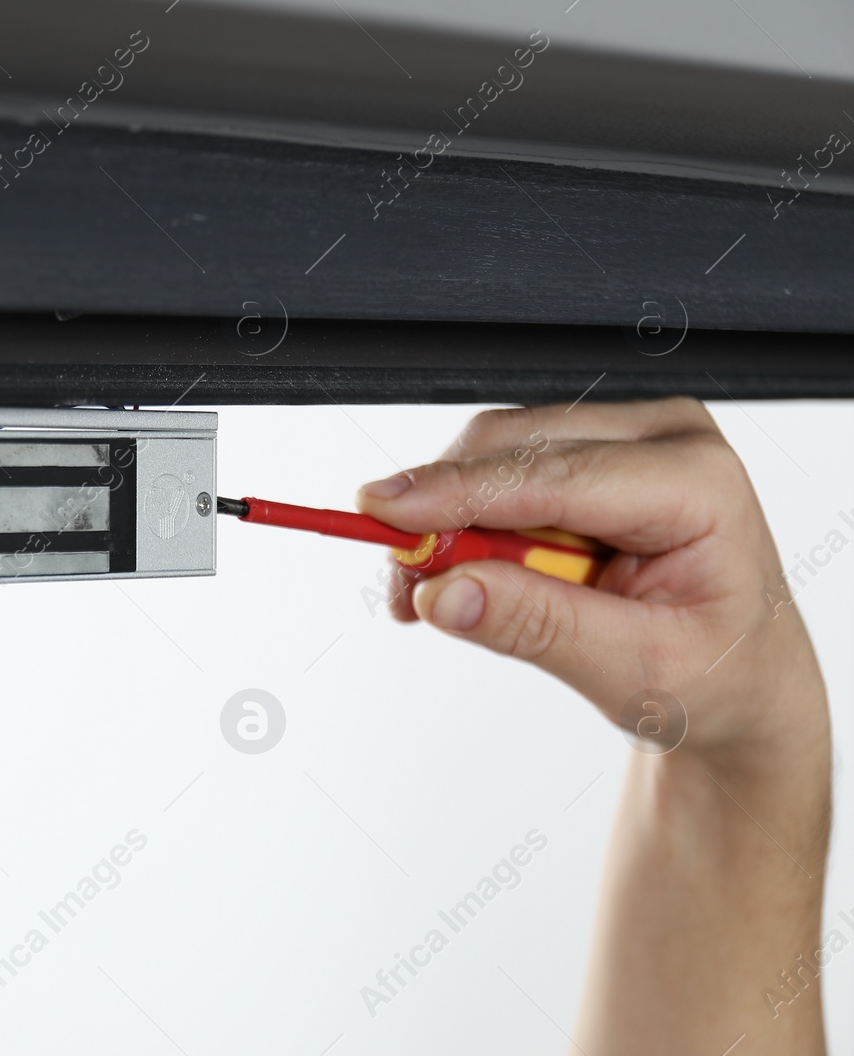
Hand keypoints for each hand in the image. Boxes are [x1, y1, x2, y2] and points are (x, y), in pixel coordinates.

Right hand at [358, 397, 829, 1053]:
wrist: (741, 683)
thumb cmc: (716, 676)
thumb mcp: (635, 671)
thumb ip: (537, 627)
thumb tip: (445, 595)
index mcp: (699, 483)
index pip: (557, 476)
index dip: (461, 491)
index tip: (383, 512)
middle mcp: (662, 440)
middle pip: (514, 448)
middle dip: (443, 512)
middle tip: (404, 583)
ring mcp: (622, 440)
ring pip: (494, 455)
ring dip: (447, 522)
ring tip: (437, 595)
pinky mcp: (584, 456)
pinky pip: (496, 472)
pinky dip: (461, 523)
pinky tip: (459, 577)